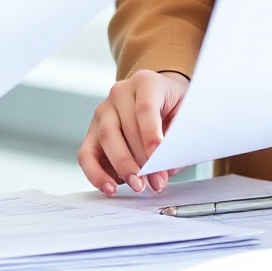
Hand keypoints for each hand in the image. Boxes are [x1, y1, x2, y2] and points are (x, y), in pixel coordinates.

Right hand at [79, 70, 188, 194]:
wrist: (158, 96)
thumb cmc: (173, 106)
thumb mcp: (184, 114)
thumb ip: (178, 138)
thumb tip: (166, 169)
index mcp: (145, 82)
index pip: (145, 108)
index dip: (151, 133)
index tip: (158, 156)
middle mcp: (120, 93)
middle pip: (125, 126)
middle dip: (142, 159)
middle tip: (156, 182)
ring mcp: (103, 111)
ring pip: (106, 138)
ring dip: (122, 166)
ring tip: (138, 185)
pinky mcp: (92, 131)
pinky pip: (86, 154)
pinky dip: (95, 174)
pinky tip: (110, 188)